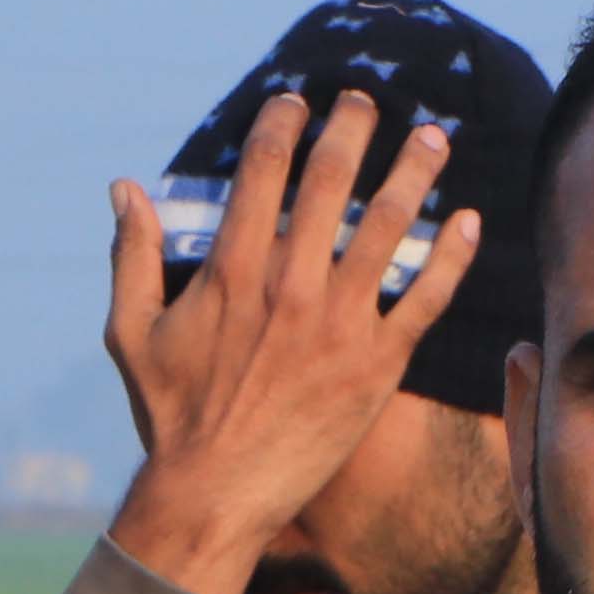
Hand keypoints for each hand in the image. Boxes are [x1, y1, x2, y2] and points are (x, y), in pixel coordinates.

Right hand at [101, 88, 481, 593]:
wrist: (216, 493)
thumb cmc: (170, 416)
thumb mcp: (131, 332)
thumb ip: (131, 254)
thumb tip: (123, 187)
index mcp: (232, 271)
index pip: (263, 172)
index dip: (282, 126)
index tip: (295, 102)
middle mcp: (291, 286)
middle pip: (331, 183)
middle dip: (350, 128)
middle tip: (363, 99)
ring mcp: (339, 324)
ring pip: (388, 228)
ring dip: (414, 173)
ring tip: (432, 136)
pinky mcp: (377, 365)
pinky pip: (425, 299)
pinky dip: (450, 258)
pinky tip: (469, 221)